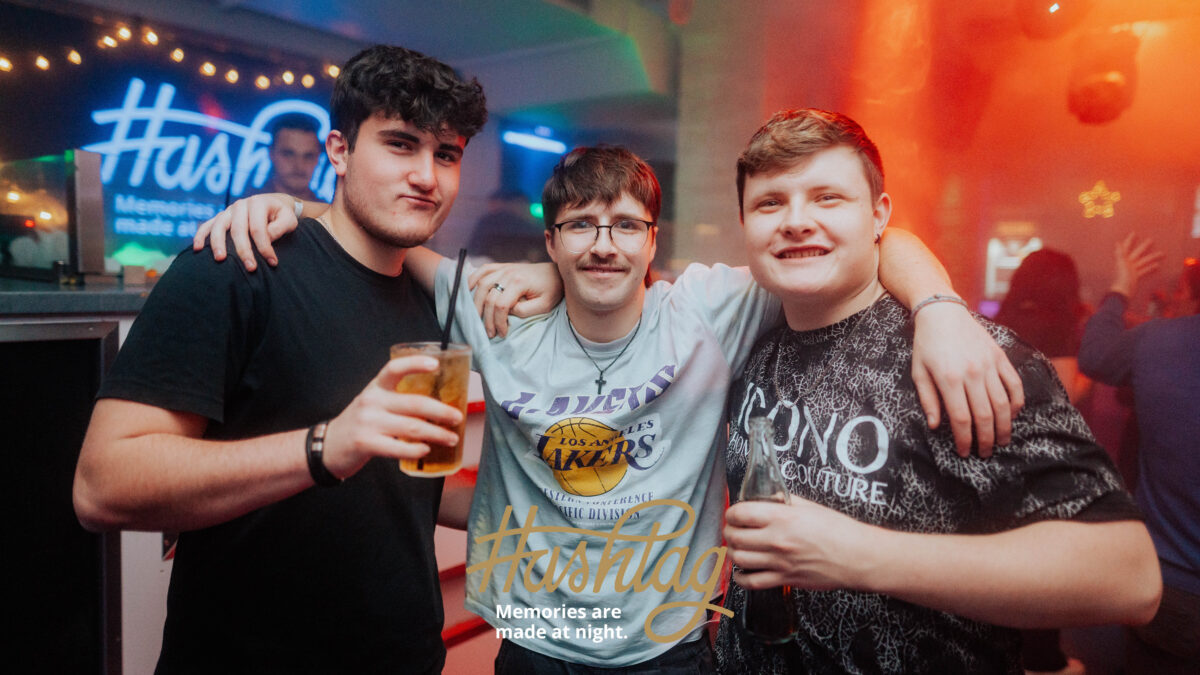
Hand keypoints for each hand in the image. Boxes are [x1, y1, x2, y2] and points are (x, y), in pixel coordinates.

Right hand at [192, 193, 300, 270]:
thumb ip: (280, 228)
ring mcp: (228, 211)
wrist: (273, 204)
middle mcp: (240, 205)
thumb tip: (266, 239)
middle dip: (243, 250)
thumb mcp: (289, 220)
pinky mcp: (221, 217)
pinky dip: (200, 236)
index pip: (259, 228)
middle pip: (238, 229)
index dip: (265, 247)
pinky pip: (207, 225)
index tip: (272, 263)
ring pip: (219, 226)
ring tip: (220, 259)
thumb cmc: (282, 216)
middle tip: (250, 268)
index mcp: (258, 203)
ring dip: (218, 243)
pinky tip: (197, 249)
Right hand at [320, 355, 463, 478]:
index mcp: (376, 387)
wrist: (328, 445)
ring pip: (411, 427)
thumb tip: (439, 406)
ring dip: (436, 433)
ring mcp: (368, 422)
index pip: (395, 368)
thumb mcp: (375, 403)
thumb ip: (398, 400)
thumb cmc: (361, 423)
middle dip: (441, 411)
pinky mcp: (366, 443)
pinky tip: (426, 450)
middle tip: (457, 417)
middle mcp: (372, 401)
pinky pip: (397, 447)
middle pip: (414, 403)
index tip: (435, 364)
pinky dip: (415, 449)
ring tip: (451, 438)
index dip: (415, 363)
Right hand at [467, 262, 563, 337]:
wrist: (555, 273)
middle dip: (486, 317)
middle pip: (488, 296)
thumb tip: (506, 312)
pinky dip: (473, 279)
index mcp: (519, 282)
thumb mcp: (544, 306)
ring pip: (481, 284)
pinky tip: (468, 291)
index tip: (502, 333)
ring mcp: (504, 268)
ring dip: (475, 302)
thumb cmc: (551, 291)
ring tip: (477, 317)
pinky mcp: (502, 267)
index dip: (498, 322)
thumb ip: (524, 310)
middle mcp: (509, 273)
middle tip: (489, 332)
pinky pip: (483, 270)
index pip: (501, 305)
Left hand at [723, 499, 870, 590]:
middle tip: (732, 529)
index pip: (741, 513)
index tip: (733, 514)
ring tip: (737, 548)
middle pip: (735, 537)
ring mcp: (779, 562)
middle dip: (729, 531)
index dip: (732, 513)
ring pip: (739, 559)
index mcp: (782, 518)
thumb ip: (785, 502)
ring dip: (732, 552)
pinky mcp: (785, 579)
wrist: (858, 557)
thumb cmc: (839, 531)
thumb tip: (768, 499)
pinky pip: (752, 582)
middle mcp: (777, 540)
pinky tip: (742, 571)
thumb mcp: (810, 507)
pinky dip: (741, 577)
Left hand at [911, 303, 1023, 456]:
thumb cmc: (926, 344)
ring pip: (1003, 404)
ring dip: (1004, 427)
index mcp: (949, 379)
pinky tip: (1012, 415)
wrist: (942, 313)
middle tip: (985, 453)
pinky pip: (1014, 384)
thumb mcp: (918, 372)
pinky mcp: (1000, 357)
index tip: (964, 452)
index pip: (962, 419)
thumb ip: (928, 400)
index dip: (964, 440)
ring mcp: (989, 365)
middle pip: (985, 416)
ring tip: (1002, 441)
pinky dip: (1016, 402)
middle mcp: (972, 374)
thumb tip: (935, 426)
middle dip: (986, 439)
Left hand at [1110, 233, 1161, 297]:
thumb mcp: (1121, 264)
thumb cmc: (1121, 278)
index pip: (1126, 247)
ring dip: (1152, 258)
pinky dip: (1150, 268)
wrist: (1123, 292)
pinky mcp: (1136, 277)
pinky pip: (1144, 271)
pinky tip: (1157, 266)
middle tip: (1151, 240)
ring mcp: (1132, 270)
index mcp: (1123, 259)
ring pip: (1143, 262)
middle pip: (1137, 253)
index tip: (1134, 233)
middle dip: (1144, 246)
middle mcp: (1127, 263)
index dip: (1129, 240)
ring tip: (1162, 254)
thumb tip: (1117, 242)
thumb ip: (1120, 253)